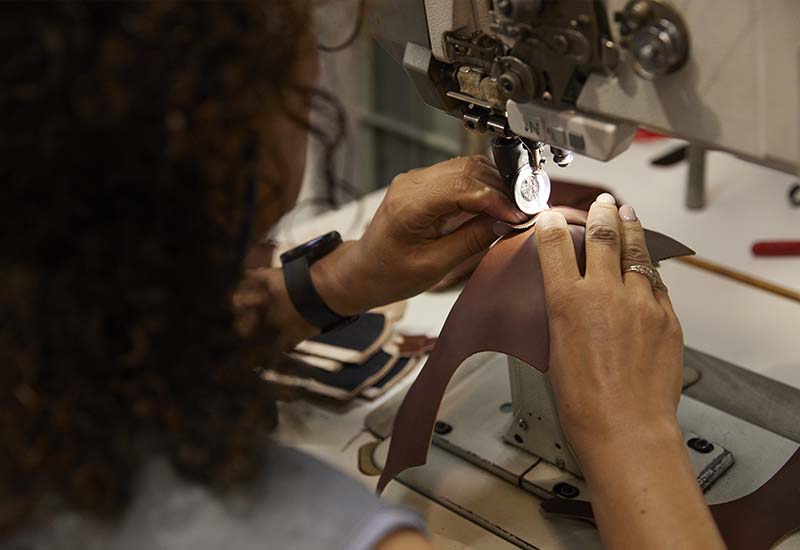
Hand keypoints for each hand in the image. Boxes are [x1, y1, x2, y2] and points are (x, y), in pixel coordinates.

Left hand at [313, 156, 526, 314]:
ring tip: (512, 209)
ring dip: (494, 184)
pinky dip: (482, 187)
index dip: (498, 199)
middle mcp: (411, 184)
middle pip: (468, 169)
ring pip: (467, 167)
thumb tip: (505, 223)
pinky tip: (494, 206)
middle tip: (523, 209)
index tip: (518, 215)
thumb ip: (472, 241)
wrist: (365, 271)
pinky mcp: (424, 184)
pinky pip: (459, 175)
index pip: (464, 186)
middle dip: (501, 187)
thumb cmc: (390, 274)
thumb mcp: (436, 265)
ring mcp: (417, 180)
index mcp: (410, 204)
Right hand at [535, 195, 723, 549]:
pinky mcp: (667, 317)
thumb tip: (571, 298)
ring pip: (638, 251)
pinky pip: (658, 282)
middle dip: (602, 214)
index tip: (551, 215)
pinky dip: (650, 267)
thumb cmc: (584, 402)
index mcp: (567, 303)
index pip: (554, 247)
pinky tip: (647, 262)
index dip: (551, 225)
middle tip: (602, 203)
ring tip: (628, 214)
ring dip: (632, 229)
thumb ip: (565, 316)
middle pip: (604, 237)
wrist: (626, 427)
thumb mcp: (556, 351)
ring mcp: (641, 303)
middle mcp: (605, 294)